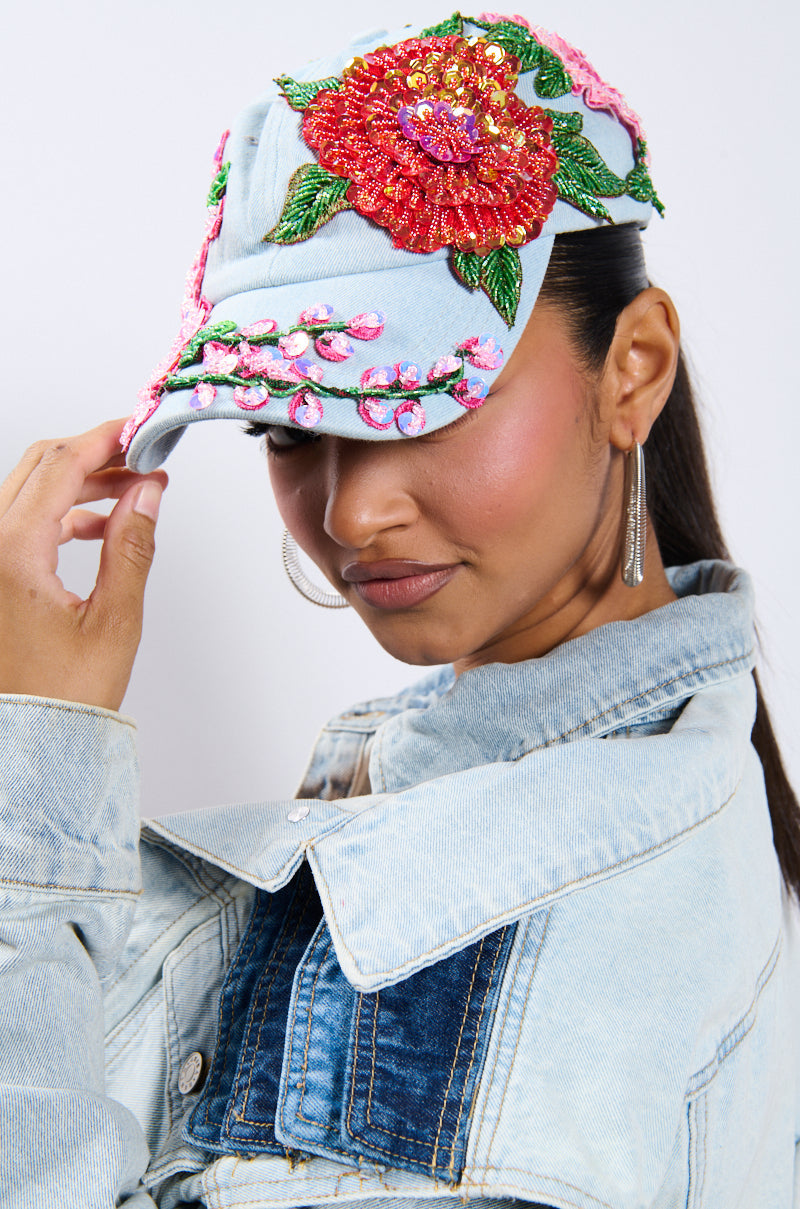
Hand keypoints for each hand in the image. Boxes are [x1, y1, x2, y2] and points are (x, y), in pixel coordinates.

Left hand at [0, 419, 166, 710]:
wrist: (28, 742)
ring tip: (129, 493)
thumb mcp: (114, 620)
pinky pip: (18, 521)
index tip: (139, 429)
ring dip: (77, 482)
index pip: (60, 466)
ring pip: (27, 491)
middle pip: (37, 467)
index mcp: (10, 553)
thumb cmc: (62, 697)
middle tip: (139, 456)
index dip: (105, 439)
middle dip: (92, 454)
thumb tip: (147, 493)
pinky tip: (95, 526)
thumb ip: (132, 546)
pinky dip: (58, 511)